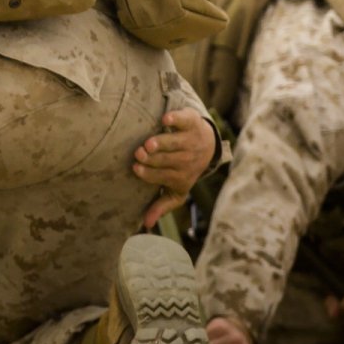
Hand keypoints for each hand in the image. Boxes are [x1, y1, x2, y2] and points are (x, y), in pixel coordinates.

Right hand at [132, 108, 216, 228]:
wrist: (208, 146)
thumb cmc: (185, 169)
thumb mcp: (176, 190)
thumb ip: (162, 205)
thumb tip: (146, 224)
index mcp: (182, 177)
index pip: (164, 176)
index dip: (150, 173)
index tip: (136, 168)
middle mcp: (189, 159)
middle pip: (168, 160)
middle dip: (153, 158)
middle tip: (138, 154)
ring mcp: (191, 140)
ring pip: (175, 142)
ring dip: (161, 143)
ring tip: (148, 144)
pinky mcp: (191, 122)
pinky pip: (184, 121)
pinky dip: (176, 119)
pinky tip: (165, 120)